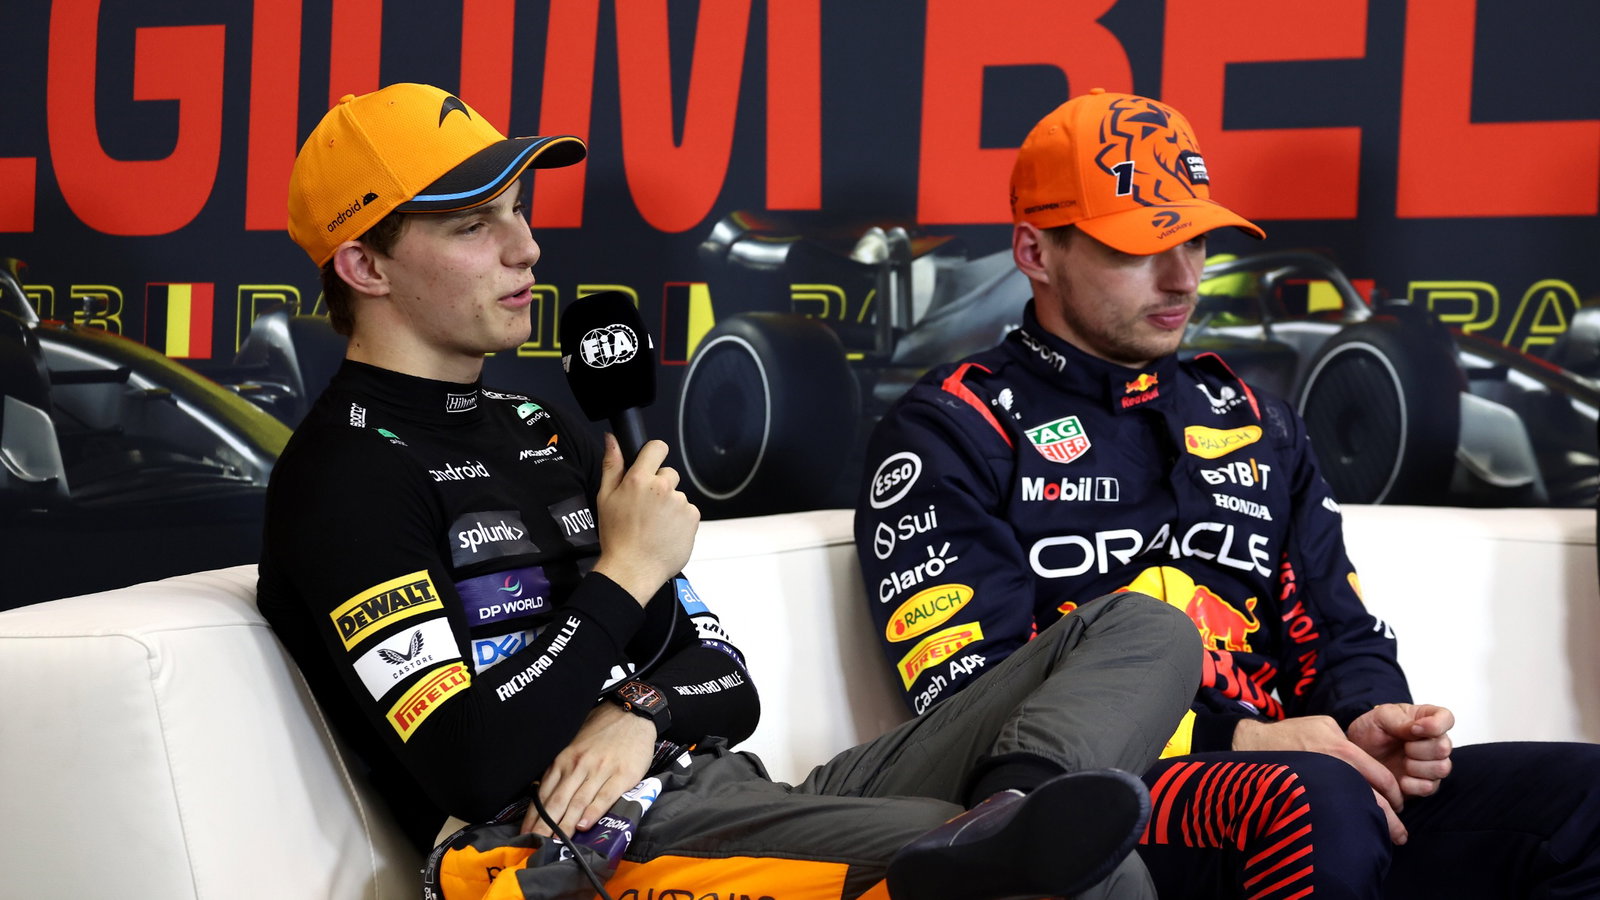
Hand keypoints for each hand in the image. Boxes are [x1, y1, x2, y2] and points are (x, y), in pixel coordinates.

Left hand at [520, 702, 655, 836]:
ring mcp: (600, 770)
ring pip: (578, 802)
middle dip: (545, 826)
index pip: (544, 793)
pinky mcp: (622, 776)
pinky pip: (604, 797)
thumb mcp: (574, 743)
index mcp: (564, 759)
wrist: (632, 713)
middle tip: (536, 845)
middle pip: (558, 801)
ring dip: (566, 825)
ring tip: (556, 843)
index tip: (526, 834)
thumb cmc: (602, 729)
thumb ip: (561, 766)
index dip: (534, 816)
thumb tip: (544, 790)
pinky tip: (585, 826)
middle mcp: (578, 765)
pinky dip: (593, 812)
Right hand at [591, 435, 699, 604]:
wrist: (633, 569)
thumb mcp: (605, 498)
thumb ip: (611, 465)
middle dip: (660, 486)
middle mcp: (663, 487)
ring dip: (669, 506)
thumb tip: (612, 439)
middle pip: (669, 474)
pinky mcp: (692, 518)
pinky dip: (679, 520)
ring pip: (677, 496)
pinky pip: (687, 512)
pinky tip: (665, 533)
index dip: (654, 454)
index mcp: (639, 479)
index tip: (650, 466)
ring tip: (654, 525)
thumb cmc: (617, 537)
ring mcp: (680, 502)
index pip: (657, 447)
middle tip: (646, 509)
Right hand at [1233, 716, 1406, 843]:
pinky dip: (1346, 825)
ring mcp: (1322, 786)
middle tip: (1401, 835)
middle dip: (1392, 822)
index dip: (1396, 796)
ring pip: (1356, 812)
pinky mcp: (1308, 799)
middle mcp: (1338, 771)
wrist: (1255, 743)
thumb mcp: (1324, 724)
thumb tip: (1364, 763)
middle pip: (1376, 802)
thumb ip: (1348, 742)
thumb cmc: (1290, 733)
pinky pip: (1334, 814)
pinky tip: (1351, 834)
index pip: (1384, 780)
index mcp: (1345, 751)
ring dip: (1371, 827)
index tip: (1399, 805)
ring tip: (1382, 840)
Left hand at [1346, 703, 1453, 799]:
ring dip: (1416, 766)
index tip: (1414, 729)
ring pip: (1442, 768)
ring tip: (1402, 761)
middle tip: (1403, 747)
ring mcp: (1432, 764)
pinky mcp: (1425, 784)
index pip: (1446, 718)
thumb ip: (1400, 720)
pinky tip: (1400, 777)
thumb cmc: (1371, 731)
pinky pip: (1429, 787)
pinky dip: (1412, 784)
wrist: (1357, 754)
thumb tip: (1418, 728)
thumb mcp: (1380, 717)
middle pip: (1444, 748)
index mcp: (1426, 719)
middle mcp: (1434, 741)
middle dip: (1419, 749)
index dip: (1435, 725)